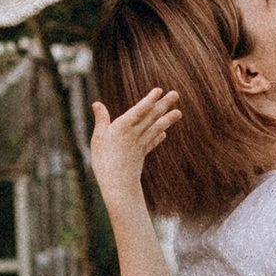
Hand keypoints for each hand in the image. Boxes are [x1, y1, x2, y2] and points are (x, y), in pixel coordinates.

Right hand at [89, 82, 179, 201]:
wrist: (117, 185)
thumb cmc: (103, 160)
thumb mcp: (97, 138)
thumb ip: (101, 120)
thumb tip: (97, 103)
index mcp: (122, 128)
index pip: (139, 110)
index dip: (149, 100)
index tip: (159, 90)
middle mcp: (134, 134)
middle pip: (151, 117)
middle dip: (163, 105)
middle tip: (176, 94)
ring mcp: (140, 145)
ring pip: (155, 128)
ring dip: (167, 119)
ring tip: (179, 112)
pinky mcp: (141, 155)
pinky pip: (152, 143)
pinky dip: (158, 137)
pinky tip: (164, 132)